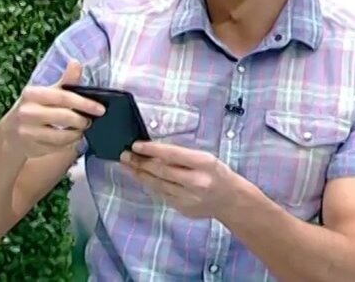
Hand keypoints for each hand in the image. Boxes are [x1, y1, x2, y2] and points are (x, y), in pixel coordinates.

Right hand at [0, 60, 105, 157]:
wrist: (10, 133)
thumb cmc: (34, 109)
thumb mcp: (46, 93)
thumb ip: (65, 81)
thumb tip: (76, 62)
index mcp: (32, 94)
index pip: (63, 97)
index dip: (84, 103)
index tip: (100, 109)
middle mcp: (27, 112)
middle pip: (64, 117)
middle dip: (82, 120)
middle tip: (89, 121)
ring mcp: (27, 131)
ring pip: (62, 136)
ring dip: (76, 134)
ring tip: (80, 130)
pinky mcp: (30, 147)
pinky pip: (57, 147)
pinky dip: (67, 144)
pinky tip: (68, 139)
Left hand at [120, 142, 240, 218]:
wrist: (230, 200)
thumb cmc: (216, 173)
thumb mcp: (204, 158)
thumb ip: (181, 156)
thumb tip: (152, 151)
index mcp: (204, 163)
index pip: (173, 154)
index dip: (152, 150)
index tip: (135, 145)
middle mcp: (196, 182)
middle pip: (161, 171)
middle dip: (140, 163)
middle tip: (125, 155)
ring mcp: (189, 198)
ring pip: (158, 184)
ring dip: (140, 174)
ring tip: (128, 165)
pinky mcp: (183, 208)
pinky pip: (162, 194)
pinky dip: (151, 185)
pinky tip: (142, 177)